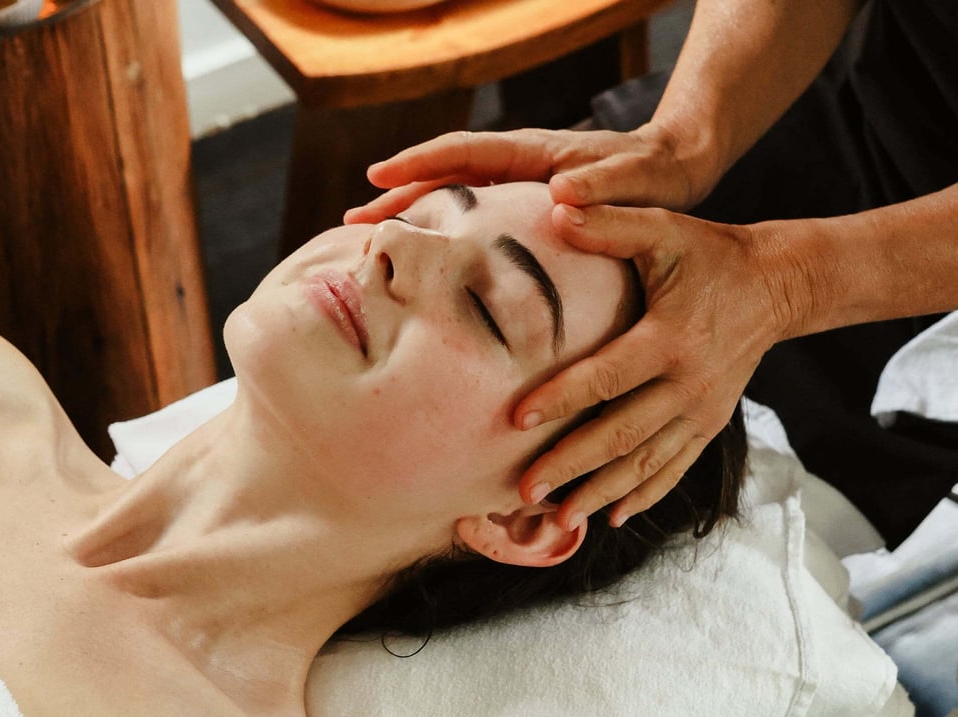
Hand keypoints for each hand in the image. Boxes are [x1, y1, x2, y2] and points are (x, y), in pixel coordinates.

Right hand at [343, 124, 705, 223]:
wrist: (674, 168)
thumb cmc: (655, 175)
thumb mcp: (636, 180)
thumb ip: (602, 187)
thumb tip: (559, 192)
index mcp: (533, 152)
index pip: (463, 151)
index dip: (419, 163)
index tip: (378, 178)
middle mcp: (516, 163)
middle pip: (443, 173)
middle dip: (397, 194)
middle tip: (351, 221)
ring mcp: (516, 183)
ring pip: (451, 192)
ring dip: (410, 211)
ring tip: (369, 236)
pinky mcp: (522, 203)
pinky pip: (470, 210)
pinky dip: (440, 226)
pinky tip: (425, 253)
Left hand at [518, 204, 807, 528]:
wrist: (776, 285)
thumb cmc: (708, 254)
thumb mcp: (665, 232)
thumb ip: (611, 223)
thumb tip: (556, 204)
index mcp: (672, 338)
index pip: (608, 375)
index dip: (562, 396)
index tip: (517, 416)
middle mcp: (690, 384)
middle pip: (623, 434)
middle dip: (572, 465)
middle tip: (525, 490)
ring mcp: (702, 411)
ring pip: (646, 464)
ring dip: (601, 493)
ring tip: (557, 520)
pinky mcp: (709, 425)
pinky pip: (674, 469)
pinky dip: (642, 496)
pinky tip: (609, 518)